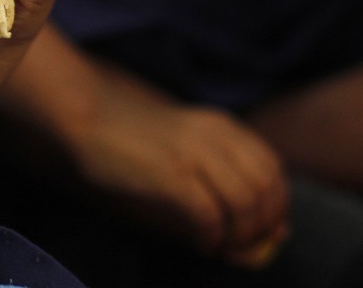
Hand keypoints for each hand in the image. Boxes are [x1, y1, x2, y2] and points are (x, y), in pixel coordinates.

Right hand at [74, 63, 290, 263]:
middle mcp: (214, 136)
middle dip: (263, 226)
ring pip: (245, 204)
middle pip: (266, 189)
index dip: (276, 204)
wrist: (86, 115)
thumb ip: (216, 165)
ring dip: (240, 236)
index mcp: (221, 126)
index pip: (272, 168)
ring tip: (224, 247)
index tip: (264, 229)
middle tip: (244, 246)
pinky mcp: (171, 175)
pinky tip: (202, 244)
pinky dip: (212, 237)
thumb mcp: (183, 139)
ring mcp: (193, 154)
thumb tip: (252, 208)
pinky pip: (209, 215)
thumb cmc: (130, 134)